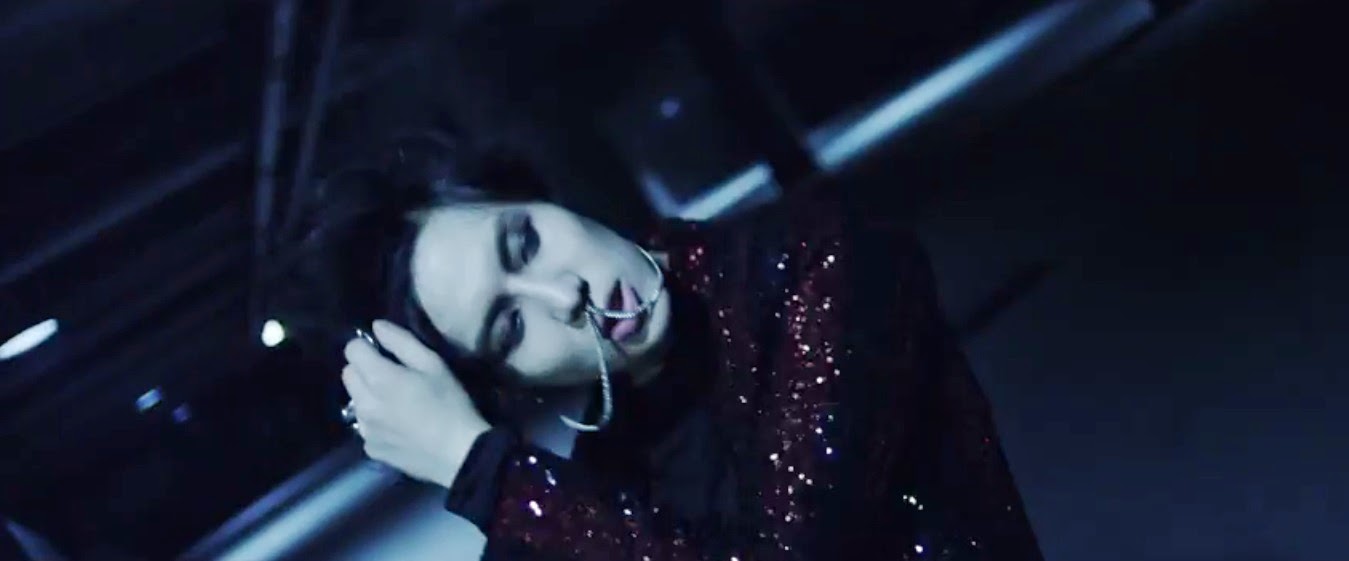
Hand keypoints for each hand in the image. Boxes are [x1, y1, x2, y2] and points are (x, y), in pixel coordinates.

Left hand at [342, 320, 490, 487]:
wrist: (459, 454)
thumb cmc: (450, 403)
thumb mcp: (433, 364)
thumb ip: (401, 341)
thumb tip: (376, 327)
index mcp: (378, 378)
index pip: (351, 350)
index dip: (367, 347)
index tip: (385, 353)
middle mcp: (363, 403)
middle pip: (348, 374)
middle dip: (365, 369)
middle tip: (393, 376)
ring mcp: (364, 429)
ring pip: (355, 400)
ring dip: (368, 396)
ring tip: (397, 403)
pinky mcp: (370, 448)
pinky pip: (364, 425)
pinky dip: (376, 421)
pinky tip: (399, 426)